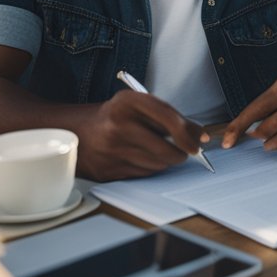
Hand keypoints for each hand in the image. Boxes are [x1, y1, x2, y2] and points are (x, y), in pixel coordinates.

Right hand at [75, 91, 207, 179]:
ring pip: (158, 164)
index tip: (199, 142)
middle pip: (166, 149)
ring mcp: (111, 150)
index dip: (188, 133)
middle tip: (183, 150)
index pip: (169, 119)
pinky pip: (144, 174)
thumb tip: (200, 136)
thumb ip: (169, 116)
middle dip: (181, 153)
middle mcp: (117, 126)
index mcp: (127, 102)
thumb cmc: (116, 116)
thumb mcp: (139, 105)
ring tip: (155, 149)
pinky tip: (139, 157)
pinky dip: (149, 167)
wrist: (77, 132)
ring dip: (165, 160)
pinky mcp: (108, 170)